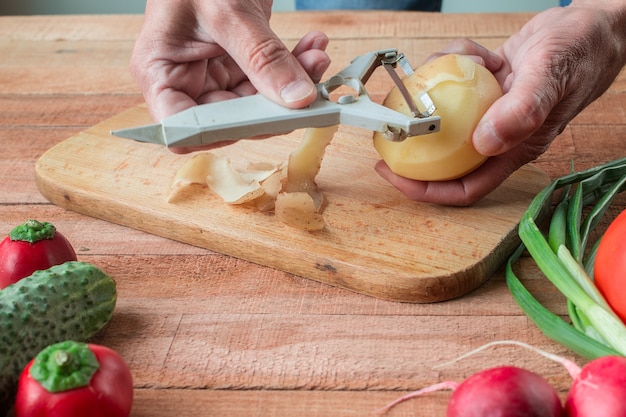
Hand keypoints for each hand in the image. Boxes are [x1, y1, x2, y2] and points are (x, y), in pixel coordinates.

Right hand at [130, 0, 330, 151]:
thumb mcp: (227, 10)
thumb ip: (262, 57)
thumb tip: (296, 99)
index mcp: (159, 71)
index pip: (181, 127)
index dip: (218, 134)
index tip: (261, 122)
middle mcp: (185, 80)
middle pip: (229, 121)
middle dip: (272, 106)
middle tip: (308, 90)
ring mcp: (213, 73)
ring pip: (258, 103)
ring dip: (292, 85)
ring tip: (317, 56)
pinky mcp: (240, 63)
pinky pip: (270, 80)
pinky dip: (295, 67)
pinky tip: (313, 47)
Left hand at [376, 3, 625, 205]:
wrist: (592, 27)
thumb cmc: (582, 53)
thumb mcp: (551, 77)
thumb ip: (522, 111)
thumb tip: (484, 143)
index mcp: (514, 149)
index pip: (465, 187)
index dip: (428, 190)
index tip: (394, 175)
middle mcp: (498, 136)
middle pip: (446, 157)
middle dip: (415, 145)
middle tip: (390, 124)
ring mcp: (490, 112)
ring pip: (447, 115)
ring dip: (436, 90)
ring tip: (441, 67)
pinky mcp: (487, 89)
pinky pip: (456, 84)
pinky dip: (454, 64)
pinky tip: (472, 52)